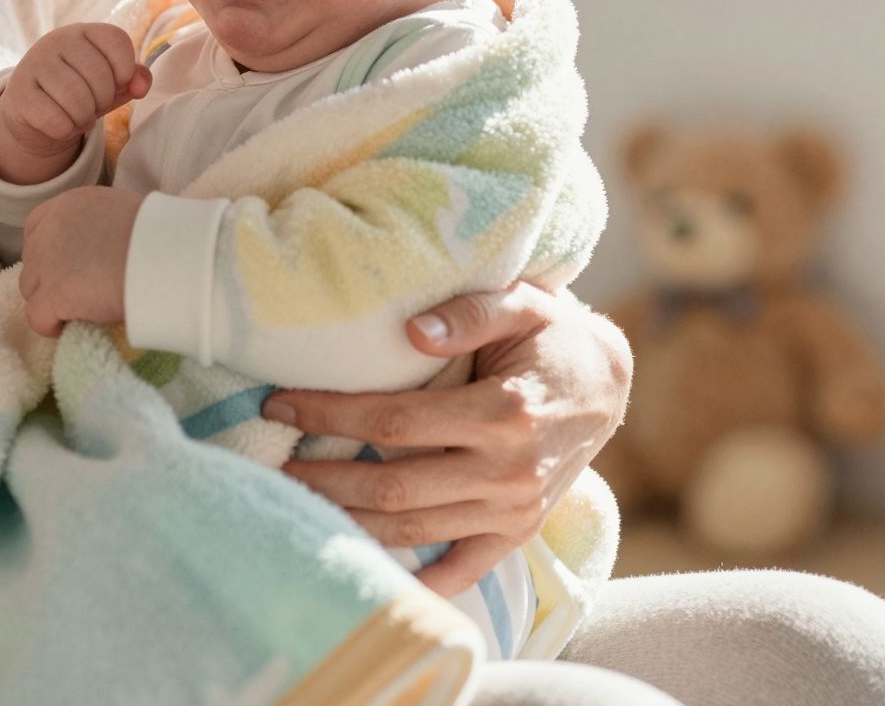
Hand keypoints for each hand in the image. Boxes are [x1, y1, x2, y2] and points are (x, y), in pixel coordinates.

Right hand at [0, 22, 150, 185]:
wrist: (34, 111)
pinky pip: (55, 120)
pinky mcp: (18, 93)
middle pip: (99, 76)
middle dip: (104, 101)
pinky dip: (65, 130)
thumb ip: (134, 79)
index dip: (125, 69)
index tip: (117, 83)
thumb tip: (140, 86)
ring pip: (77, 100)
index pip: (117, 40)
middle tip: (94, 106)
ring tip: (79, 117)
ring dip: (85, 118)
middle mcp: (55, 40)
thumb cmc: (81, 90)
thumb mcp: (111, 82)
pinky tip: (60, 124)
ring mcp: (33, 64)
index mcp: (82, 31)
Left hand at [18, 185, 144, 336]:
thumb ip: (98, 225)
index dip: (50, 252)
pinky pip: (37, 318)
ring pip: (31, 291)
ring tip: (80, 310)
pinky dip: (52, 326)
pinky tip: (74, 327)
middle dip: (50, 278)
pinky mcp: (51, 294)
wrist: (167, 257)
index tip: (70, 267)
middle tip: (81, 292)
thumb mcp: (122, 213)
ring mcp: (47, 262)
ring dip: (51, 302)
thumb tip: (96, 248)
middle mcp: (51, 228)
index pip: (36, 227)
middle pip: (33, 261)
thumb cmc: (159, 237)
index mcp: (69, 204)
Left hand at [262, 283, 630, 597]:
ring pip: (414, 529)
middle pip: (393, 486)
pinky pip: (462, 567)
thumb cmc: (554, 336)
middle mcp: (509, 470)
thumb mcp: (524, 303)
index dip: (331, 416)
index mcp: (503, 411)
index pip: (394, 423)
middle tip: (273, 467)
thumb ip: (471, 312)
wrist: (611, 383)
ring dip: (350, 522)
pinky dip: (417, 581)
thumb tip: (413, 331)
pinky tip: (368, 570)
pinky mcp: (518, 532)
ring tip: (299, 504)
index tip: (281, 405)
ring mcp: (514, 510)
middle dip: (324, 479)